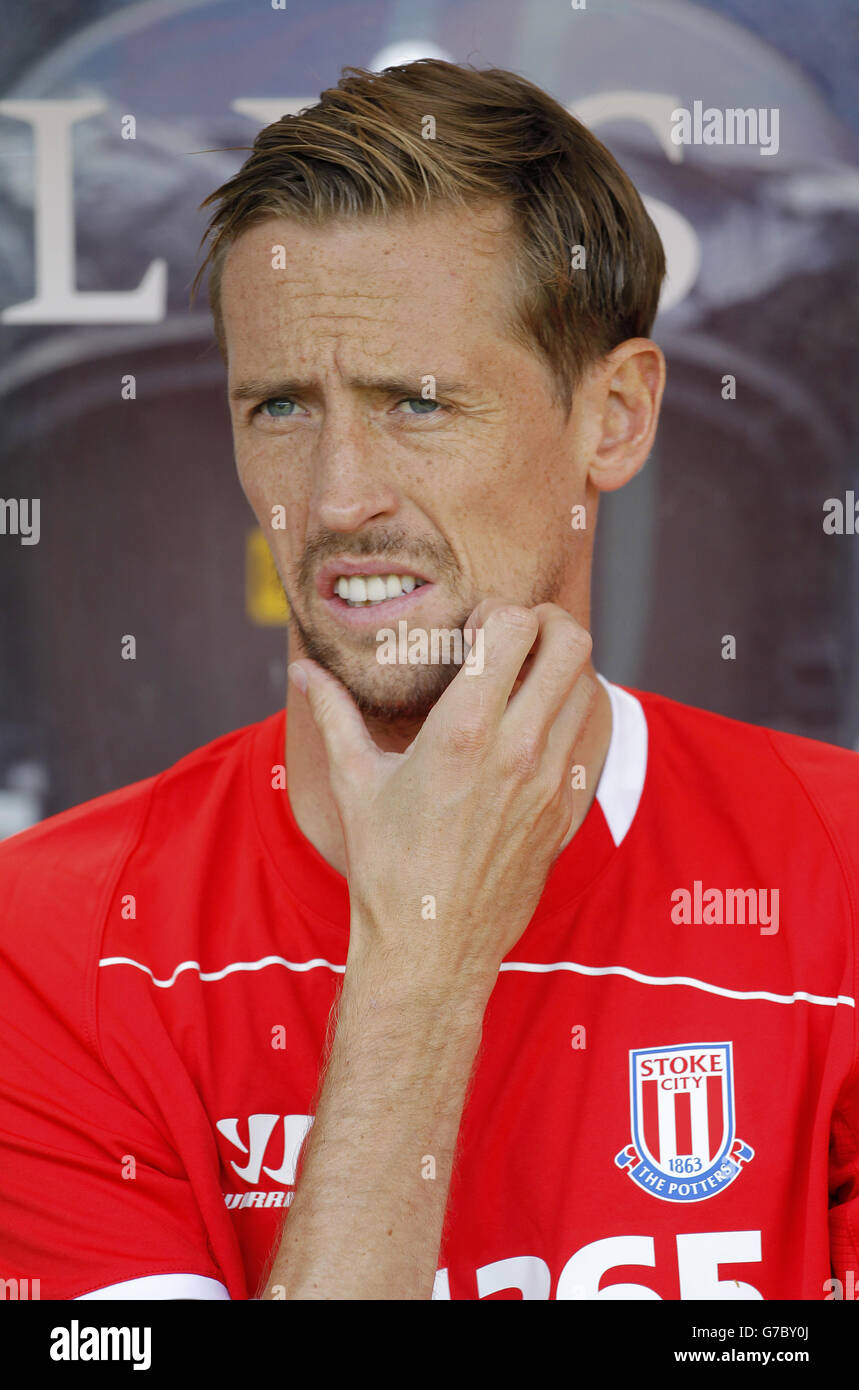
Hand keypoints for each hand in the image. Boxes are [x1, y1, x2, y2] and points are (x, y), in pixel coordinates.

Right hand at [289, 599, 596, 991]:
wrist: (431, 949)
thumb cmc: (386, 867)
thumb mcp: (354, 784)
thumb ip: (332, 715)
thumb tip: (303, 671)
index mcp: (462, 732)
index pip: (515, 628)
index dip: (499, 612)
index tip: (475, 630)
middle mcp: (517, 749)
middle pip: (570, 644)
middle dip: (547, 623)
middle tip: (517, 636)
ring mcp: (551, 781)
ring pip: (589, 687)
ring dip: (563, 670)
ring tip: (526, 681)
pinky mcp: (567, 811)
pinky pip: (589, 739)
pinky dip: (571, 718)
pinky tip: (535, 730)